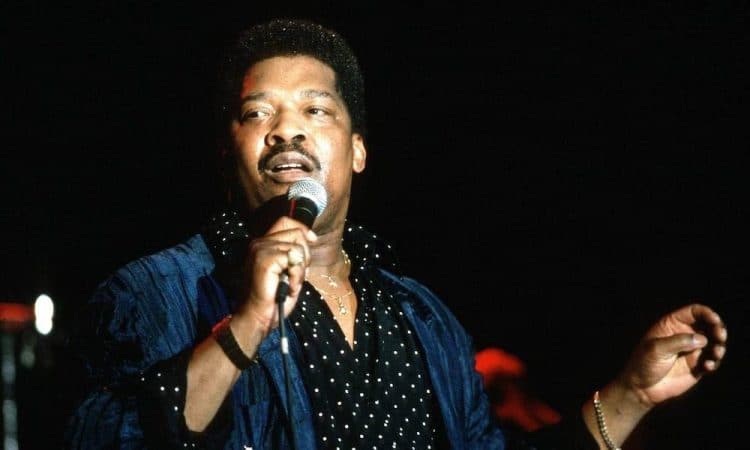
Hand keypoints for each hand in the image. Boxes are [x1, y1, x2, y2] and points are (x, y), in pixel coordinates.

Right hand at [234, 216, 316, 334]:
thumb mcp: (288, 269)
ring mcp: (261, 249)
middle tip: (296, 275)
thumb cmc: (274, 296)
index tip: (312, 240)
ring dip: (300, 270)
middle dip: (305, 255)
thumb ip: (294, 252)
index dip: (302, 228)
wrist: (259, 316)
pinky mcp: (265, 259)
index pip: (285, 221)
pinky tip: (288, 287)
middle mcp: (259, 243)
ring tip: (290, 283)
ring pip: (298, 248)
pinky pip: (294, 260)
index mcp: (263, 243)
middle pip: (296, 233)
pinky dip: (296, 276)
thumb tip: (310, 237)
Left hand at [618, 303, 727, 407]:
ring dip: (719, 346)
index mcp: (672, 325)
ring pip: (714, 343)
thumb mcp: (657, 349)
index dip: (706, 313)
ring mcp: (692, 350)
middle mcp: (684, 335)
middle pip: (708, 325)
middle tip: (720, 336)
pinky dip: (714, 362)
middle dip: (718, 328)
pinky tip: (707, 366)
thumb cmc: (644, 363)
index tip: (714, 320)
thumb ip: (679, 341)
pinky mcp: (697, 366)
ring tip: (715, 353)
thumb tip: (702, 339)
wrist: (642, 388)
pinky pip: (712, 360)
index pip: (694, 312)